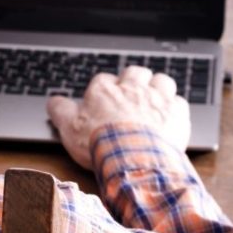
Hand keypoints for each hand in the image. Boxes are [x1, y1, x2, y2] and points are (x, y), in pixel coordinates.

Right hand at [46, 66, 190, 169]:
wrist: (134, 159)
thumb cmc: (100, 142)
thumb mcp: (68, 127)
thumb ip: (60, 110)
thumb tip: (53, 101)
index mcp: (104, 89)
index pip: (105, 79)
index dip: (105, 89)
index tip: (104, 100)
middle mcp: (131, 88)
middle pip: (135, 72)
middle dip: (135, 79)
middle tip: (132, 93)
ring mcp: (156, 99)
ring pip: (161, 80)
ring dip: (158, 87)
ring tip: (154, 99)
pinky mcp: (176, 114)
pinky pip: (180, 102)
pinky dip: (175, 107)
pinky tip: (170, 116)